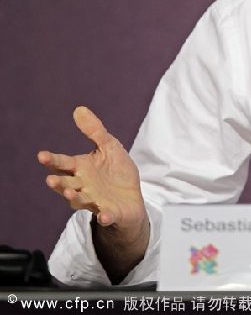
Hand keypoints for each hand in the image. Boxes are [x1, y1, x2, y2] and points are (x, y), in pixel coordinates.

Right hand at [37, 107, 146, 232]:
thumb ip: (95, 131)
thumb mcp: (109, 147)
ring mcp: (95, 201)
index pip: (63, 164)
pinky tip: (105, 215)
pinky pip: (107, 216)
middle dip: (59, 183)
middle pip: (67, 184)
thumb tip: (79, 109)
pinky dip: (105, 217)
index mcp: (82, 169)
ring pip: (80, 201)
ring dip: (74, 198)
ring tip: (69, 193)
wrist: (132, 198)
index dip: (53, 160)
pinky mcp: (111, 213)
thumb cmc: (116, 172)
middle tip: (51, 180)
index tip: (42, 156)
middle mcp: (83, 186)